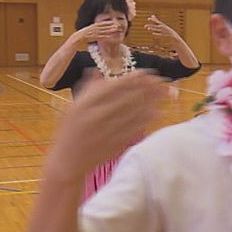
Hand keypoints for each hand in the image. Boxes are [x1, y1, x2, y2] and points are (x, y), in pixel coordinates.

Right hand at [47, 71, 167, 174]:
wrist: (67, 162)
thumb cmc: (70, 132)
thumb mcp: (73, 108)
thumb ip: (88, 89)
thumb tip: (98, 69)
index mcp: (84, 104)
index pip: (113, 87)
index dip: (132, 78)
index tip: (147, 72)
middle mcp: (95, 116)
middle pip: (128, 98)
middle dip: (148, 88)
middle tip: (162, 81)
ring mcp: (106, 131)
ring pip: (134, 113)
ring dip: (151, 102)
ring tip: (164, 93)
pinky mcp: (115, 144)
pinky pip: (135, 129)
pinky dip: (147, 119)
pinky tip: (157, 112)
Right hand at [74, 21, 120, 46]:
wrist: (79, 36)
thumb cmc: (85, 32)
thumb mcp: (90, 27)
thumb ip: (95, 26)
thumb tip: (98, 25)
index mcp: (94, 25)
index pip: (102, 23)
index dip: (108, 22)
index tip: (113, 22)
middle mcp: (96, 28)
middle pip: (105, 27)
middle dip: (111, 26)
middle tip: (117, 26)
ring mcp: (96, 33)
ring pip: (105, 31)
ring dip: (110, 31)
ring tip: (115, 30)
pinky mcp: (95, 37)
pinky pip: (102, 37)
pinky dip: (106, 36)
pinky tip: (110, 36)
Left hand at [145, 15, 181, 40]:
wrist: (173, 36)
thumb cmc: (166, 30)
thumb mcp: (161, 24)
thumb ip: (156, 20)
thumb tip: (152, 15)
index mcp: (162, 24)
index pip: (156, 22)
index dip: (153, 20)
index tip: (148, 18)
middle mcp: (162, 27)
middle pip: (155, 26)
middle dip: (150, 25)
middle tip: (145, 26)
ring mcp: (163, 31)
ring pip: (157, 30)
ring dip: (152, 29)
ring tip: (148, 28)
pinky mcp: (164, 36)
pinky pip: (159, 35)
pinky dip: (156, 34)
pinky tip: (153, 33)